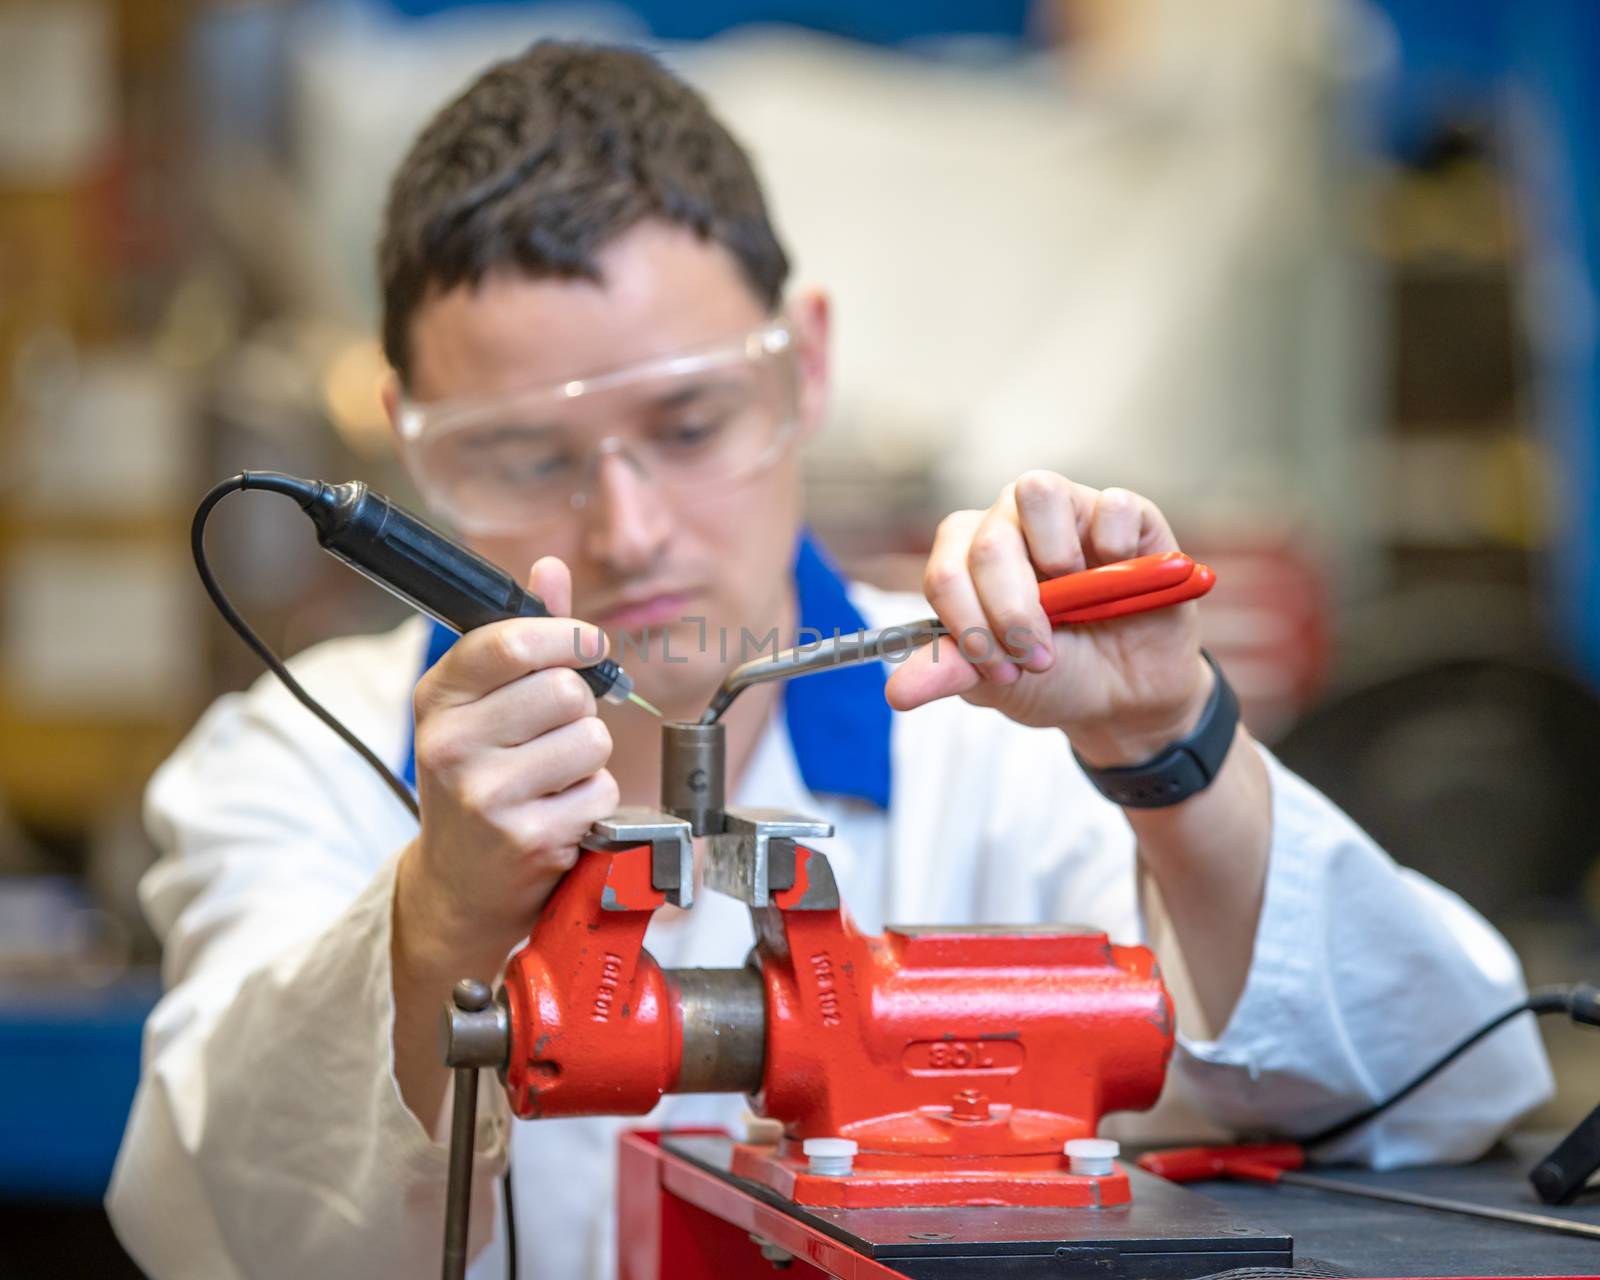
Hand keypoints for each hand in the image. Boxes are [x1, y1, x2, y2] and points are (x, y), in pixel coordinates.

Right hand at [401, 556, 618, 963]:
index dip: (567, 636)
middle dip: (578, 710)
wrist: (459, 883)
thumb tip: (549, 568)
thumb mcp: (482, 704)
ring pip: (592, 739)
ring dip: (588, 758)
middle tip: (553, 735)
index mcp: (438, 699)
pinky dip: (593, 801)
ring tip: (552, 778)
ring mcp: (486, 796)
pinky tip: (557, 813)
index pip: (511, 642)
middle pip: (566, 690)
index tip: (587, 645)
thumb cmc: (478, 778)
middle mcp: (451, 745)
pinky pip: (601, 790)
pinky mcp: (526, 838)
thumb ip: (521, 636)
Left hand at [885, 471, 1212, 765]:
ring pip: (1035, 490)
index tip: (1002, 670)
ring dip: (1053, 554)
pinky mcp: (1128, 516)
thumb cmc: (1055, 677)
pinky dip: (1114, 545)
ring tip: (1078, 598)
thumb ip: (950, 674)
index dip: (969, 626)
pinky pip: (1112, 504)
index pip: (945, 574)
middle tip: (1041, 656)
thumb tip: (897, 693)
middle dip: (1011, 612)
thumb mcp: (998, 684)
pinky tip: (1120, 577)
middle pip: (988, 541)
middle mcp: (1010, 523)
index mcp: (967, 558)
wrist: (1128, 698)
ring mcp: (1068, 512)